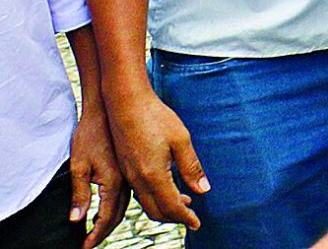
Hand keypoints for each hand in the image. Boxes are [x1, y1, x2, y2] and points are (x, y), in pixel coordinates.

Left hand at [68, 103, 131, 247]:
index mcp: (114, 182)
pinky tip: (114, 210)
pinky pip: (128, 195)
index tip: (85, 247)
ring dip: (113, 222)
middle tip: (91, 244)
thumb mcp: (79, 165)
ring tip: (101, 234)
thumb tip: (76, 219)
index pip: (106, 218)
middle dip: (104, 232)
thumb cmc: (89, 134)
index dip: (95, 235)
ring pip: (126, 206)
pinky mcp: (130, 167)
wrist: (108, 109)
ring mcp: (131, 174)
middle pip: (118, 216)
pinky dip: (119, 208)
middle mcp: (127, 181)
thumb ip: (80, 194)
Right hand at [104, 86, 205, 229]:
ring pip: (146, 204)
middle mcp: (138, 180)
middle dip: (174, 218)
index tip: (197, 224)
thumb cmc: (156, 118)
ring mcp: (129, 175)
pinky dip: (153, 198)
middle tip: (190, 218)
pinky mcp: (125, 168)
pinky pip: (139, 193)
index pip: (171, 207)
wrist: (125, 103)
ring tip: (182, 206)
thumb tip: (203, 190)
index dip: (185, 218)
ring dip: (164, 209)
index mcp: (153, 175)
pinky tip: (165, 189)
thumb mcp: (181, 140)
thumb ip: (191, 167)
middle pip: (156, 211)